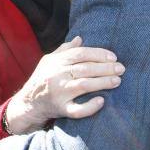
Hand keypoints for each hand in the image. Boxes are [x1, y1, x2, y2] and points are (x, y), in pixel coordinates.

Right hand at [4, 36, 123, 133]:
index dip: (99, 54)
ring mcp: (59, 93)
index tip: (113, 57)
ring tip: (117, 81)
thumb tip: (80, 39)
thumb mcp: (49, 60)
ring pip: (84, 86)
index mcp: (57, 62)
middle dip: (106, 68)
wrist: (28, 102)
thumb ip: (64, 50)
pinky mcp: (61, 109)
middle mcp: (57, 76)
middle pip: (85, 69)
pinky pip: (77, 110)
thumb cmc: (42, 78)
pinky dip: (90, 106)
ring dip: (103, 83)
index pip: (81, 54)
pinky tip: (101, 101)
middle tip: (121, 69)